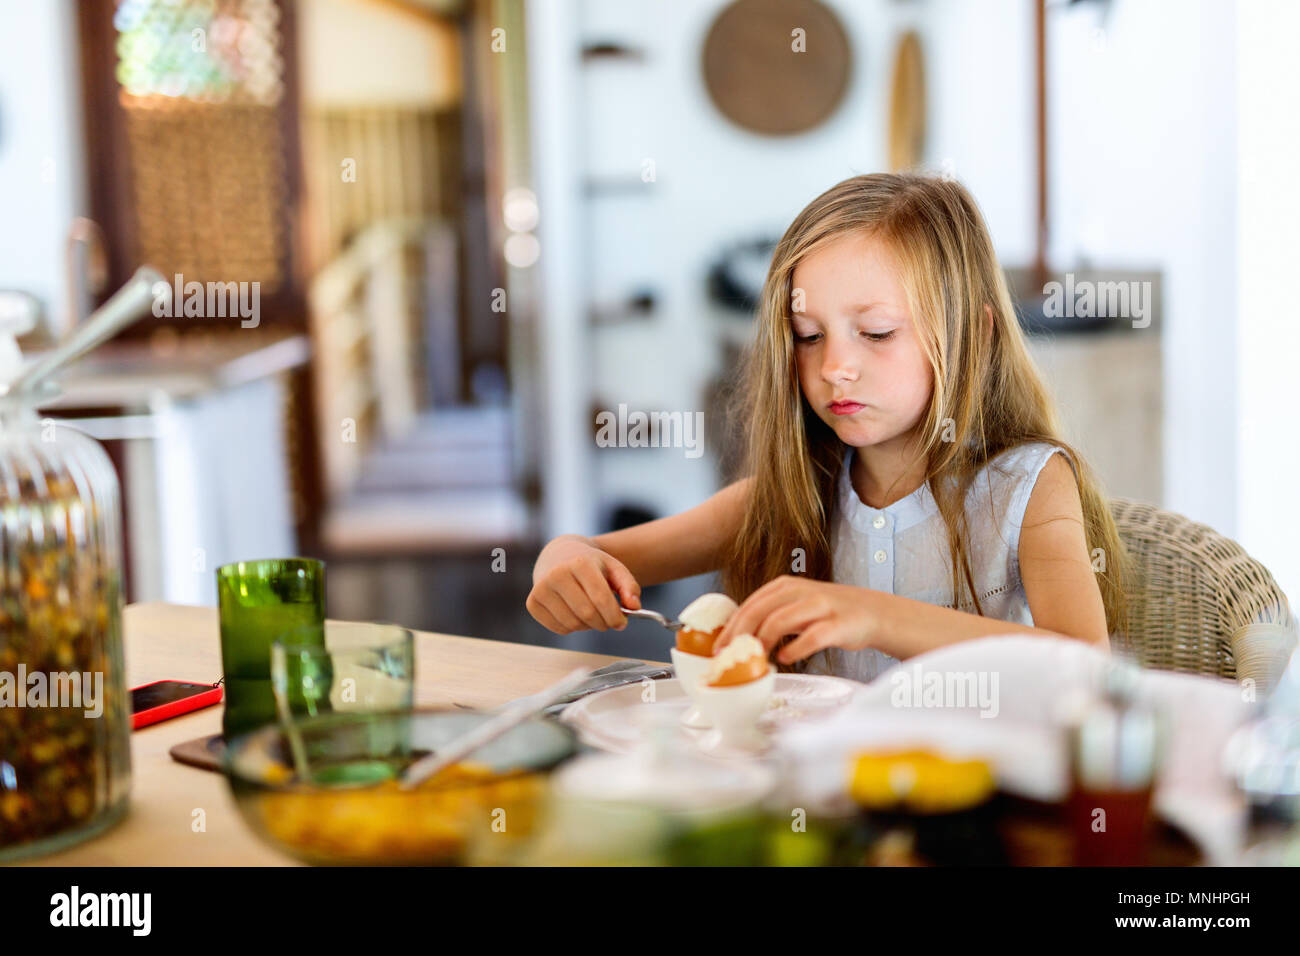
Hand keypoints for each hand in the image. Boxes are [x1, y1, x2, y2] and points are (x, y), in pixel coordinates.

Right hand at [526, 535, 641, 633]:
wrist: (558, 555)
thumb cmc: (590, 564)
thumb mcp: (613, 567)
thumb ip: (629, 586)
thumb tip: (634, 607)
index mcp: (580, 563)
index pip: (600, 599)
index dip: (615, 616)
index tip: (622, 623)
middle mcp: (556, 574)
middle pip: (587, 614)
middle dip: (603, 623)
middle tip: (609, 621)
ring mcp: (541, 589)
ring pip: (573, 624)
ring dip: (588, 626)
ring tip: (591, 613)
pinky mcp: (532, 603)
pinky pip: (558, 628)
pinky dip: (572, 628)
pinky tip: (574, 613)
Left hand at [715, 576, 879, 664]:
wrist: (870, 612)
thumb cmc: (827, 614)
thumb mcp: (795, 606)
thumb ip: (769, 616)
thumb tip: (736, 639)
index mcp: (785, 586)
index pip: (749, 605)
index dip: (731, 627)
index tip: (717, 648)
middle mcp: (800, 592)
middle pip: (759, 611)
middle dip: (739, 635)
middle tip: (728, 657)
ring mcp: (819, 606)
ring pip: (780, 621)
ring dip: (763, 642)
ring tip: (755, 659)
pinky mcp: (837, 624)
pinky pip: (812, 637)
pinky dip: (795, 649)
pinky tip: (785, 659)